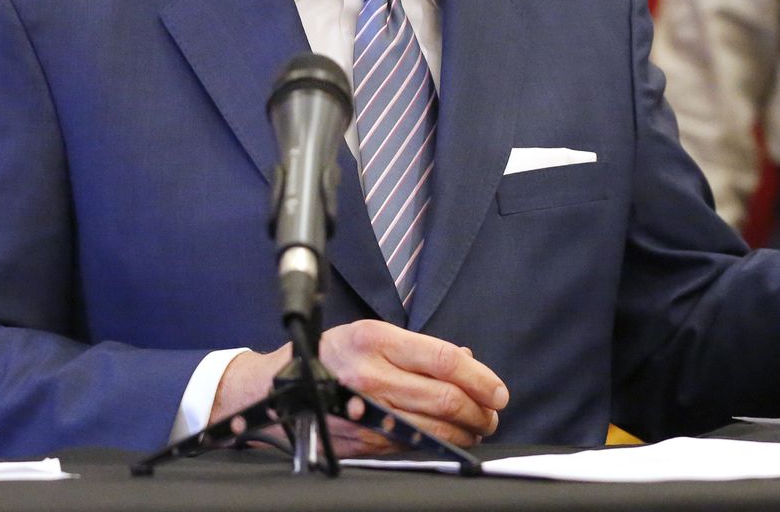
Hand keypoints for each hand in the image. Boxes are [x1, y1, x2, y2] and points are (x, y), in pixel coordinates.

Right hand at [213, 320, 507, 455]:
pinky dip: (439, 445)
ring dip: (465, 431)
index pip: (444, 360)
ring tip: (477, 427)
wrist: (281, 385)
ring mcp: (365, 411)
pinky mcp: (362, 439)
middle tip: (492, 413)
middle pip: (444, 398)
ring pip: (433, 428)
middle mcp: (370, 375)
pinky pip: (411, 445)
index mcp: (375, 340)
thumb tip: (467, 359)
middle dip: (479, 410)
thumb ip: (419, 348)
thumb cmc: (333, 355)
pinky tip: (450, 440)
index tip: (498, 391)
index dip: (480, 378)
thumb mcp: (371, 334)